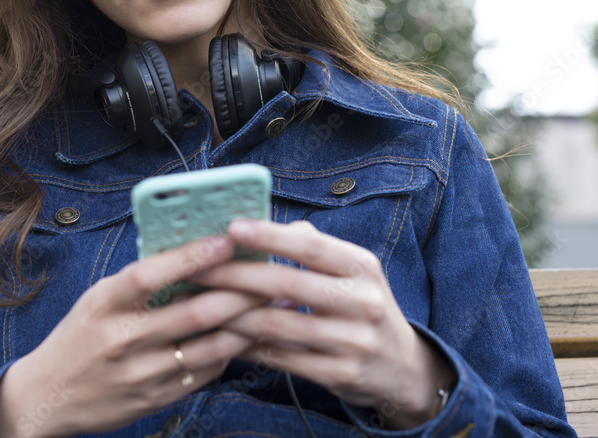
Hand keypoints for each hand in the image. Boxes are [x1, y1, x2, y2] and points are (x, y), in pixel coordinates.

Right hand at [0, 234, 266, 437]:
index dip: (191, 256)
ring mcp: (141, 373)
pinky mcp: (156, 399)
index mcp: (104, 303)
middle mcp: (122, 338)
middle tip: (269, 274)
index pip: (151, 275)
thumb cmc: (80, 337)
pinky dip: (230, 351)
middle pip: (194, 312)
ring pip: (210, 345)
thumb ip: (140, 282)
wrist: (48, 396)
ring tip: (272, 305)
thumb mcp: (98, 300)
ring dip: (246, 323)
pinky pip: (205, 372)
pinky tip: (246, 336)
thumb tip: (194, 254)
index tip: (226, 239)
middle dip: (239, 291)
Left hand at [190, 219, 456, 429]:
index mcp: (361, 266)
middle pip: (286, 284)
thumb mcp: (352, 271)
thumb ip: (312, 246)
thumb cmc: (361, 307)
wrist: (402, 368)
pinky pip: (281, 358)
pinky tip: (221, 336)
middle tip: (196, 269)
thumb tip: (266, 222)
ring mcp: (353, 341)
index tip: (231, 228)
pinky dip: (247, 346)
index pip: (310, 246)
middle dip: (234, 275)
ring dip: (231, 313)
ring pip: (277, 324)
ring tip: (198, 303)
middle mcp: (362, 301)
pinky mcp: (340, 374)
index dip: (269, 236)